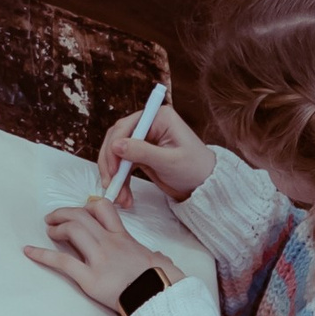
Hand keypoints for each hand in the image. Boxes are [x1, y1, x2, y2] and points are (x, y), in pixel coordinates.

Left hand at [24, 194, 164, 309]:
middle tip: (53, 218)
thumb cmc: (161, 282)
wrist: (159, 297)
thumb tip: (158, 259)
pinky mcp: (90, 278)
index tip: (81, 211)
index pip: (103, 209)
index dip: (88, 206)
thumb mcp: (159, 261)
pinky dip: (42, 254)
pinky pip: (62, 261)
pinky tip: (29, 251)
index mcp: (124, 238)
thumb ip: (154, 256)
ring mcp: (99, 259)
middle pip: (81, 215)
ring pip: (72, 230)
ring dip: (56, 227)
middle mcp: (109, 243)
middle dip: (64, 213)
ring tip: (49, 231)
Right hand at [93, 97, 211, 202]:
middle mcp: (149, 124)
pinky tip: (123, 195)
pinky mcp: (141, 154)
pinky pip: (123, 165)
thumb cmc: (194, 169)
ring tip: (119, 197)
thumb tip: (116, 145)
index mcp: (159, 117)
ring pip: (116, 153)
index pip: (126, 126)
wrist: (204, 184)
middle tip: (110, 185)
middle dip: (111, 164)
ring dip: (114, 176)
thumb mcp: (168, 161)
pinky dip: (120, 180)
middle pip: (117, 138)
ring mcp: (144, 139)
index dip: (115, 147)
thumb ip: (142, 152)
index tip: (114, 171)